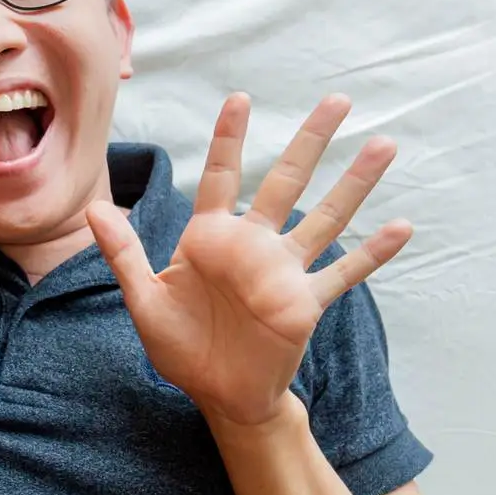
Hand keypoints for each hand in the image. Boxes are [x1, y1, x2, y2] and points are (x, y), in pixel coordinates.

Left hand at [86, 93, 412, 431]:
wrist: (217, 395)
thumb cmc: (181, 346)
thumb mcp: (143, 299)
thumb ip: (123, 253)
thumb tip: (93, 208)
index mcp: (210, 238)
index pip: (222, 177)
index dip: (229, 139)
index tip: (240, 99)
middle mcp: (252, 246)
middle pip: (285, 182)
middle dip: (310, 141)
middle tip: (338, 100)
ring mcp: (282, 272)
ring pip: (325, 217)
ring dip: (354, 183)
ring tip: (383, 144)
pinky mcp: (304, 303)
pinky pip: (343, 273)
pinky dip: (373, 253)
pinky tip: (402, 226)